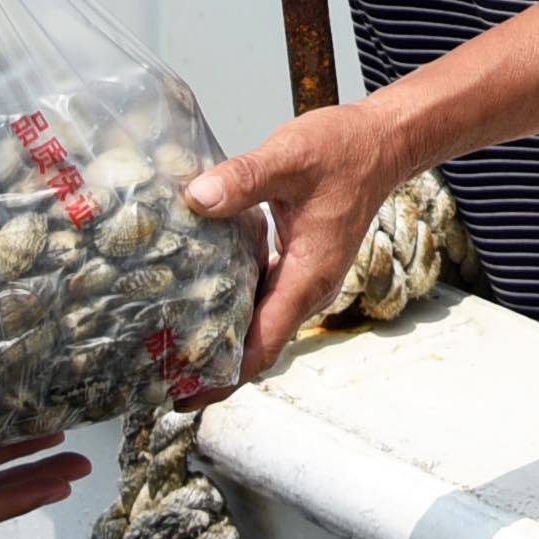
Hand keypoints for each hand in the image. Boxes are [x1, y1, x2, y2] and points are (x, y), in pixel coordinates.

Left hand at [190, 97, 413, 376]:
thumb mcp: (290, 158)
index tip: (183, 397)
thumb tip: (198, 198)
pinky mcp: (297, 264)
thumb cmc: (345, 151)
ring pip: (258, 324)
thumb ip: (244, 178)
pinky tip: (197, 299)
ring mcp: (304, 278)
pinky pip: (261, 298)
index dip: (222, 376)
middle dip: (212, 368)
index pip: (262, 345)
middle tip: (158, 379)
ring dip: (220, 340)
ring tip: (168, 350)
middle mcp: (308, 288)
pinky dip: (231, 308)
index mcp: (309, 278)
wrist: (381, 142)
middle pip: (257, 346)